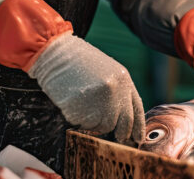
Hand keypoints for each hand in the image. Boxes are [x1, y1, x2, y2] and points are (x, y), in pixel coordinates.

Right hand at [26, 33, 144, 143]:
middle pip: (123, 123)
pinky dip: (79, 119)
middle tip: (114, 137)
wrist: (55, 53)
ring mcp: (99, 99)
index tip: (137, 139)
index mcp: (124, 79)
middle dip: (119, 133)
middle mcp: (116, 90)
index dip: (138, 127)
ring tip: (83, 103)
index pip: (136, 109)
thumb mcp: (107, 70)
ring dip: (94, 122)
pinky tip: (73, 102)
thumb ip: (118, 91)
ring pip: (103, 126)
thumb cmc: (78, 61)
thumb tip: (123, 119)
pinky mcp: (83, 107)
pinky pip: (84, 124)